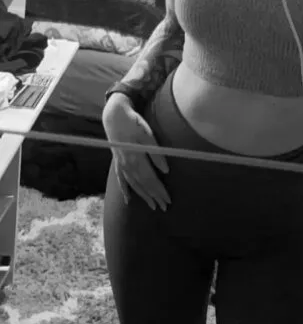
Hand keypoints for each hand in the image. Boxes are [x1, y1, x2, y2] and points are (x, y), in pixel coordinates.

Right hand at [102, 95, 170, 210]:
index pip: (150, 180)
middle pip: (143, 185)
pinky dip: (125, 190)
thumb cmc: (133, 123)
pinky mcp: (117, 162)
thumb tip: (166, 170)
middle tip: (164, 207)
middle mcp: (127, 165)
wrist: (114, 115)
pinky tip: (128, 199)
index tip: (168, 200)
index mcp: (136, 159)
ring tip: (152, 206)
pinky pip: (121, 180)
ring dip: (143, 196)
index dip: (160, 191)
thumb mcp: (147, 134)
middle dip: (154, 196)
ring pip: (133, 184)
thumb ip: (156, 153)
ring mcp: (121, 164)